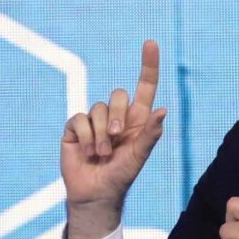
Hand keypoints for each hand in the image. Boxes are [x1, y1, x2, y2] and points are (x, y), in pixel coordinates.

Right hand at [62, 40, 166, 238]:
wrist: (95, 194)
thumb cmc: (121, 176)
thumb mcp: (139, 157)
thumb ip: (150, 134)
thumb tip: (163, 110)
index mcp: (137, 119)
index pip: (145, 86)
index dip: (148, 65)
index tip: (151, 43)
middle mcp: (117, 116)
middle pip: (118, 95)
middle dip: (118, 115)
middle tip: (117, 137)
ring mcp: (95, 121)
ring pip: (98, 108)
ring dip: (100, 134)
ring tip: (102, 154)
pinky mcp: (75, 128)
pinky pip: (80, 118)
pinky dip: (85, 136)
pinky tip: (86, 152)